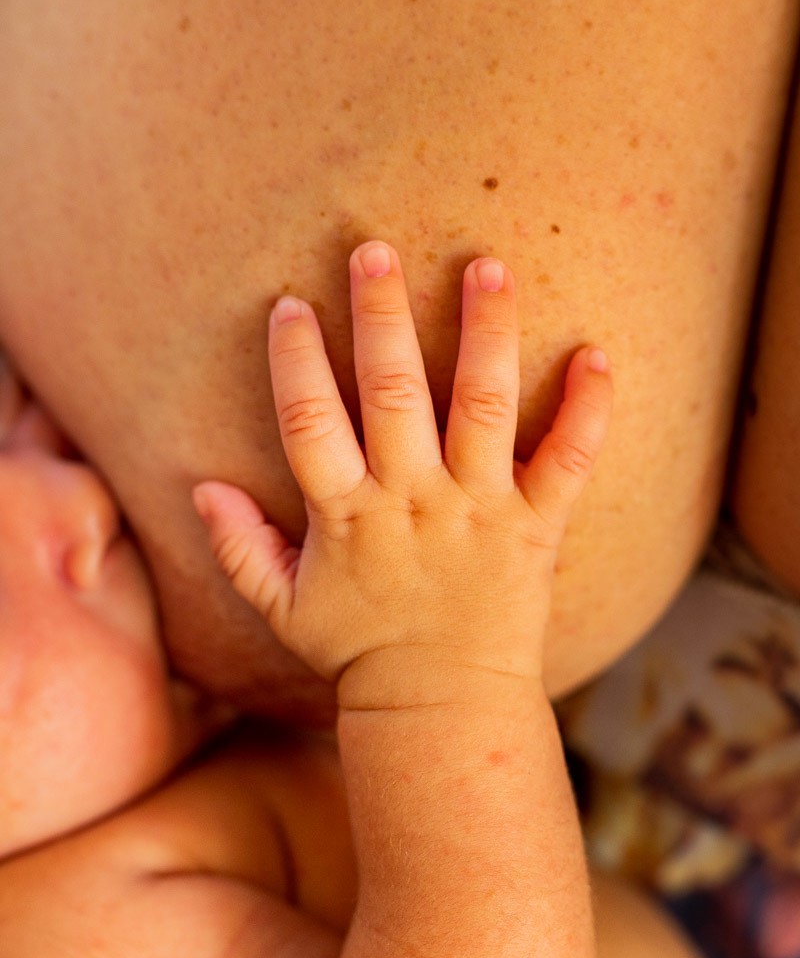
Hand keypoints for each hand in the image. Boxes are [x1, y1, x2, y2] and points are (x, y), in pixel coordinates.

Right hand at [195, 241, 612, 698]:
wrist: (442, 706)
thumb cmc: (360, 655)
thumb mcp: (283, 609)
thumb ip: (240, 547)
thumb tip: (199, 486)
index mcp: (347, 516)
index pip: (310, 419)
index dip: (295, 359)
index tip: (289, 305)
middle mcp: (412, 501)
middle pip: (392, 392)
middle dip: (380, 315)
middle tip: (375, 250)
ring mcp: (478, 510)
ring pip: (482, 407)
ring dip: (484, 333)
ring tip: (488, 266)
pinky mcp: (534, 527)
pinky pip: (568, 463)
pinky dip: (587, 411)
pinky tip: (597, 356)